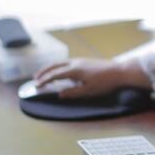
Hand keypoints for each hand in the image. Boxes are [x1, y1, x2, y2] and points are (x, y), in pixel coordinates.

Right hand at [33, 58, 150, 98]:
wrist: (119, 71)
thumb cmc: (105, 83)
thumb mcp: (88, 91)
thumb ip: (72, 93)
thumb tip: (59, 94)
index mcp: (74, 70)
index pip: (55, 75)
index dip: (44, 80)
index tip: (36, 86)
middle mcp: (75, 63)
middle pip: (55, 66)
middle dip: (44, 72)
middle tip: (35, 78)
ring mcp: (79, 60)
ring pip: (60, 62)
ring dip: (50, 68)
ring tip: (44, 74)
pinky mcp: (84, 61)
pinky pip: (66, 63)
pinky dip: (58, 67)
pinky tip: (59, 72)